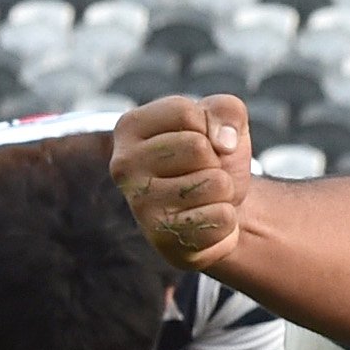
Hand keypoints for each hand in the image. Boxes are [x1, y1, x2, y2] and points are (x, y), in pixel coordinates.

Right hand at [112, 93, 257, 272]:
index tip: (199, 140)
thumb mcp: (223, 121)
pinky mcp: (161, 239)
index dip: (208, 126)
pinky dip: (226, 219)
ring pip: (215, 184)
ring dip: (224, 191)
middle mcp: (123, 165)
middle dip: (216, 161)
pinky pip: (222, 218)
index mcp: (129, 128)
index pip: (186, 113)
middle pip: (199, 148)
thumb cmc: (213, 158)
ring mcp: (139, 204)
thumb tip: (223, 142)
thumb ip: (226, 110)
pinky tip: (205, 220)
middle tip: (202, 173)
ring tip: (204, 196)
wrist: (216, 211)